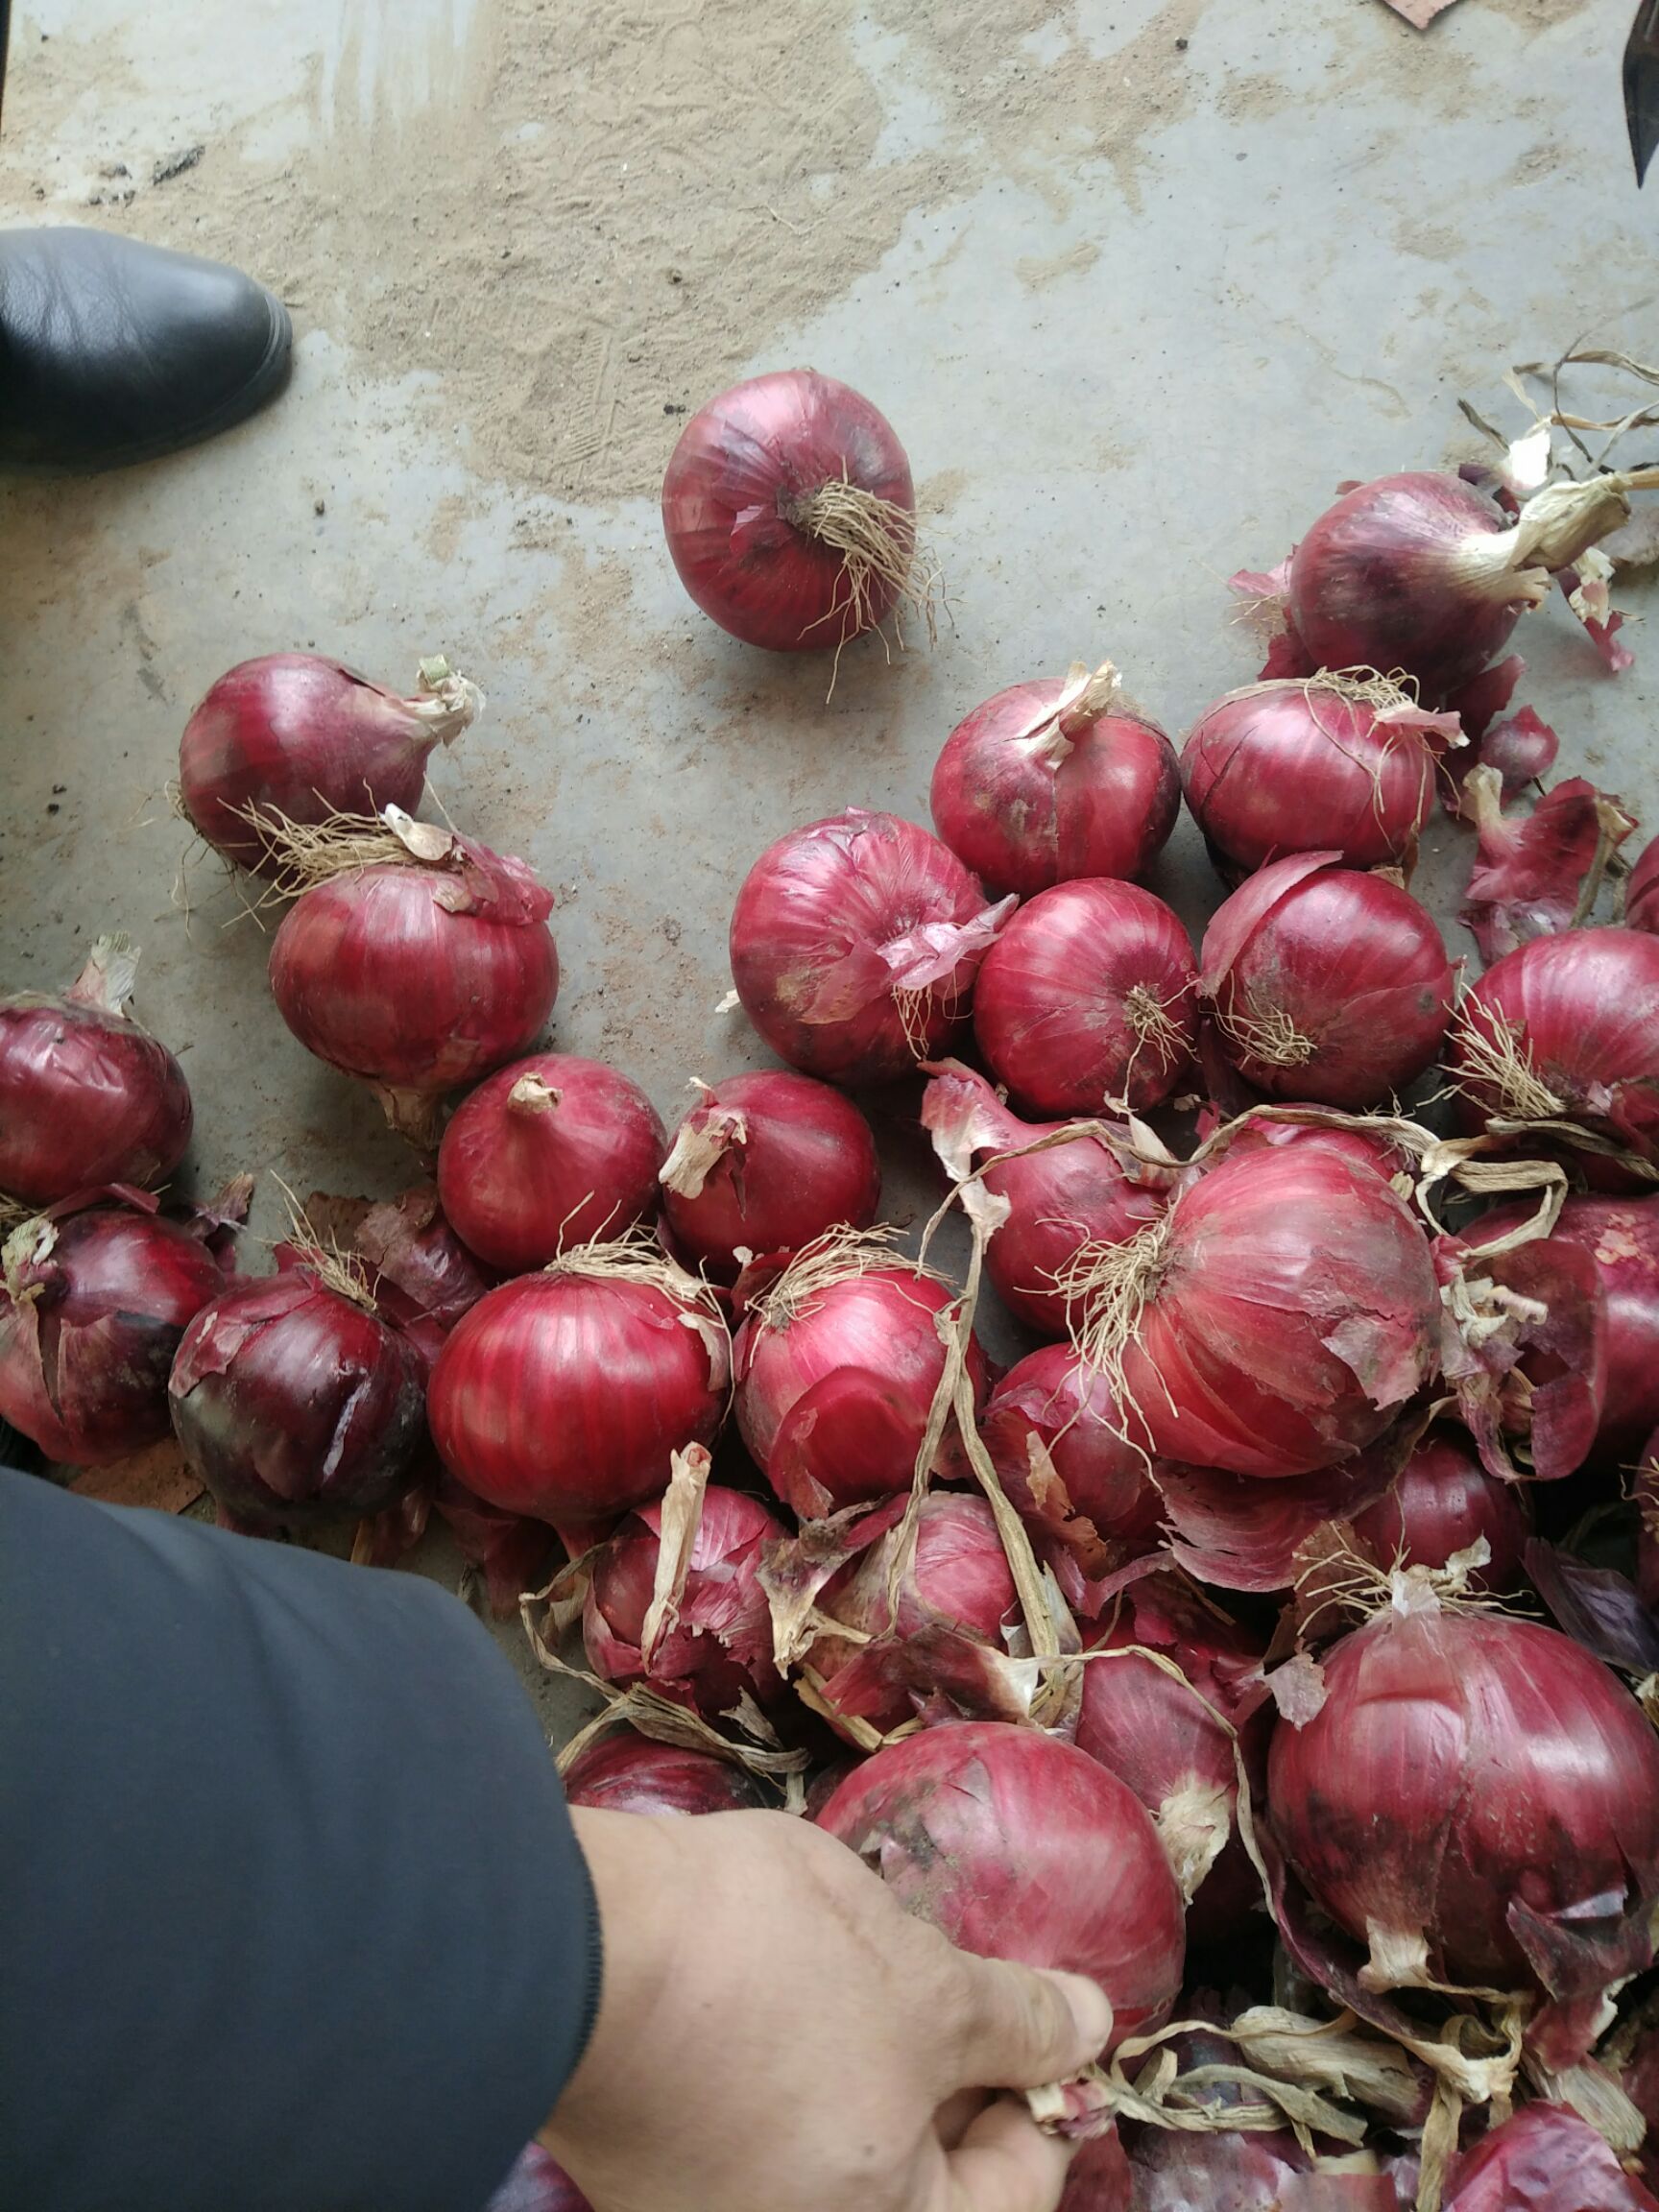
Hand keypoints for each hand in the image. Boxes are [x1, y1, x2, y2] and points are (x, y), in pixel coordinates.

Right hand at [543, 1807, 1112, 2211]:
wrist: (579, 1946)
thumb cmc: (772, 1977)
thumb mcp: (921, 1983)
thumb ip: (1016, 2018)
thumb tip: (1090, 2025)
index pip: (1014, 2189)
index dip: (1039, 2087)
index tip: (1030, 2008)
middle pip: (921, 2177)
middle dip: (948, 2077)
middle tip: (945, 1979)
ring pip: (839, 2146)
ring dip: (868, 2065)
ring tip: (861, 1968)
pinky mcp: (653, 2170)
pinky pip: (762, 2131)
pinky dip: (794, 2069)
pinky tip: (785, 1985)